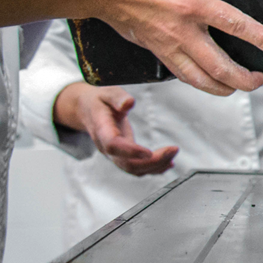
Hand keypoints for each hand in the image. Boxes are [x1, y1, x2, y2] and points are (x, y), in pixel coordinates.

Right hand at [53, 83, 177, 175]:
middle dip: (152, 161)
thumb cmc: (100, 101)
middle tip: (173, 150)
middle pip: (128, 164)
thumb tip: (129, 103)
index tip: (149, 152)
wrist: (88, 111)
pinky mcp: (123, 157)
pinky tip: (168, 163)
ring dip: (156, 166)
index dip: (130, 151)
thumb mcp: (107, 93)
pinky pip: (138, 168)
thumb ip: (117, 98)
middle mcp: (106, 148)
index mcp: (102, 130)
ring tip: (173, 155)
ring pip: (134, 169)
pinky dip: (154, 168)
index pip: (113, 145)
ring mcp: (114, 155)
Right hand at [91, 0, 262, 95]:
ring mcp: (167, 44)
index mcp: (190, 2)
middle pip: (220, 68)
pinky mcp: (156, 50)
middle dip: (248, 80)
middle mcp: (181, 30)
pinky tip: (213, 79)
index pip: (236, 25)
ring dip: (226, 88)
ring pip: (201, 80)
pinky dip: (202, 82)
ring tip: (243, 85)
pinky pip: (183, 75)